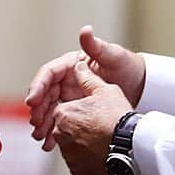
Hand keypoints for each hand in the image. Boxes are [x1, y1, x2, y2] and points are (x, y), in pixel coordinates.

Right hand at [27, 26, 145, 150]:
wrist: (141, 86)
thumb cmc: (128, 67)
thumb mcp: (114, 56)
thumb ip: (97, 47)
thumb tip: (85, 31)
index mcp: (71, 64)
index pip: (48, 74)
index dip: (38, 87)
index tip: (33, 101)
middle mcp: (68, 79)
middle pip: (45, 95)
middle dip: (38, 110)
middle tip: (36, 124)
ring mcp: (71, 95)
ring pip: (50, 109)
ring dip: (43, 124)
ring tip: (41, 137)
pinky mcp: (77, 109)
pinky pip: (61, 120)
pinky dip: (55, 131)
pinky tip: (51, 143)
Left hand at [51, 61, 133, 174]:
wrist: (130, 145)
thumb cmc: (118, 117)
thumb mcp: (104, 90)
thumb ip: (87, 78)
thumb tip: (79, 66)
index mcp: (62, 114)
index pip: (64, 110)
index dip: (80, 111)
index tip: (93, 113)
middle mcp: (60, 134)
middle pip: (65, 129)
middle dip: (79, 128)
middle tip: (99, 127)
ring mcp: (68, 154)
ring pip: (71, 147)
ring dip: (82, 144)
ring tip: (102, 140)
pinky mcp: (77, 169)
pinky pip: (78, 164)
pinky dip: (86, 160)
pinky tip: (100, 153)